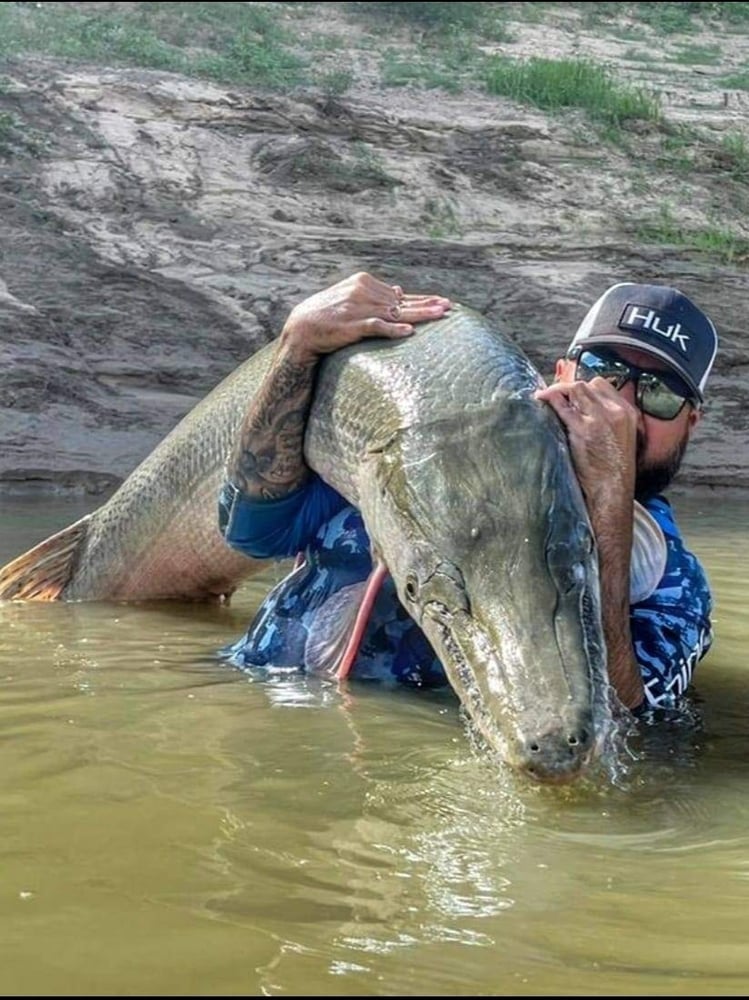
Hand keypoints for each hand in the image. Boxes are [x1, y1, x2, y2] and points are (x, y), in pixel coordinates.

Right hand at [280, 271, 451, 362]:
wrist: (301, 329)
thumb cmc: (328, 315)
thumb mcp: (351, 297)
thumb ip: (375, 295)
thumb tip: (398, 291)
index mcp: (364, 282)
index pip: (399, 294)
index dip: (422, 299)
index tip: (442, 302)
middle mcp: (363, 291)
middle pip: (402, 302)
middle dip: (427, 305)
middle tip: (449, 307)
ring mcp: (358, 308)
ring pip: (395, 313)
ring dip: (419, 315)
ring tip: (440, 316)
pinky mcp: (351, 325)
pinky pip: (377, 327)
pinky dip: (393, 330)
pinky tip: (409, 333)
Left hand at [534, 376, 637, 507]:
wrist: (612, 490)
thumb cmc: (612, 472)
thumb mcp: (620, 440)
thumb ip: (607, 422)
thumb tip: (581, 409)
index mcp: (627, 413)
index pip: (602, 386)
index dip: (583, 389)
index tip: (570, 396)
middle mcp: (616, 411)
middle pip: (588, 385)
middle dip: (569, 389)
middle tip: (553, 396)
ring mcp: (600, 418)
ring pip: (576, 388)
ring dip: (558, 391)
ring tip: (545, 398)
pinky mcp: (584, 428)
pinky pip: (562, 404)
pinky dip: (549, 398)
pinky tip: (540, 401)